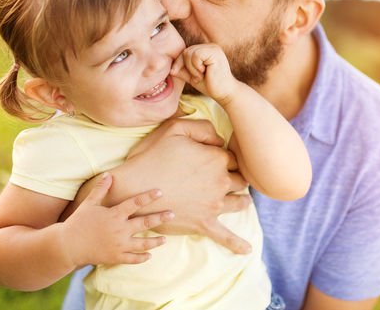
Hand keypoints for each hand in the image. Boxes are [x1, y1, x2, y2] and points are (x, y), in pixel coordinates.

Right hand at [62, 173, 173, 266]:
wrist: (68, 246)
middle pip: (145, 222)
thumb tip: (108, 174)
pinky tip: (149, 255)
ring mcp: (119, 245)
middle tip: (173, 214)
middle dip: (160, 218)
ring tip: (165, 239)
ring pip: (143, 243)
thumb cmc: (78, 222)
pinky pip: (133, 259)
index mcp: (114, 215)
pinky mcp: (116, 257)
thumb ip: (100, 189)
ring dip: (155, 241)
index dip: (148, 197)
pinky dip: (142, 257)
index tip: (160, 192)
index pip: (135, 203)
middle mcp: (120, 230)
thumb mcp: (89, 204)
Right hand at [102, 118, 252, 253]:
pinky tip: (246, 250)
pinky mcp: (204, 223)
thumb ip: (203, 128)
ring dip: (241, 200)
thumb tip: (220, 139)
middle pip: (240, 179)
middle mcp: (221, 181)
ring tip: (243, 200)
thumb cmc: (152, 156)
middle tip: (231, 177)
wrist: (133, 189)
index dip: (226, 157)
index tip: (218, 158)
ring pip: (239, 202)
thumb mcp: (176, 129)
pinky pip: (225, 236)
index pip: (233, 157)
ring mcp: (214, 204)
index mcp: (217, 158)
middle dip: (236, 177)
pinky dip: (237, 244)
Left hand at [170, 44, 237, 104]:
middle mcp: (210, 46)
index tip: (180, 74)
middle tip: (197, 77)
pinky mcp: (215, 52)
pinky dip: (196, 66)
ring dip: (191, 68)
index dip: (179, 63)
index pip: (185, 52)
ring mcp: (213, 48)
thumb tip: (169, 68)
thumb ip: (182, 70)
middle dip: (186, 66)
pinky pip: (196, 55)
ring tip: (200, 76)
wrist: (224, 93)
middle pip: (186, 51)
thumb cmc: (210, 85)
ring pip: (189, 52)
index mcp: (206, 50)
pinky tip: (204, 73)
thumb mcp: (192, 76)